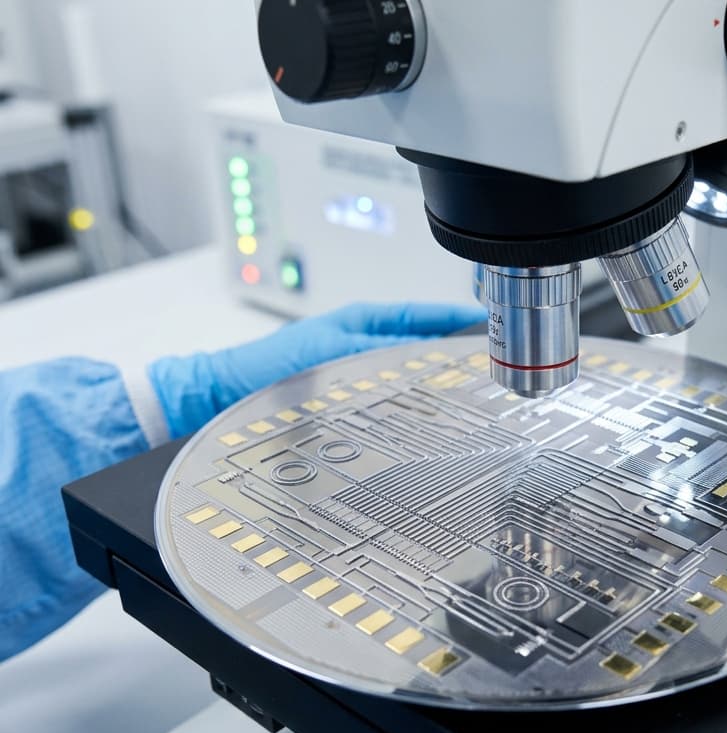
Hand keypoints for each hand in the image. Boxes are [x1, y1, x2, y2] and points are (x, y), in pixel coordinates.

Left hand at [147, 301, 484, 437]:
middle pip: (422, 345)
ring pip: (410, 374)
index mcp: (363, 321)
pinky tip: (428, 417)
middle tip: (490, 362)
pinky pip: (393, 396)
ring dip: (436, 381)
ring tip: (469, 390)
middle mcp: (364, 345)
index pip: (422, 315)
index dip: (456, 319)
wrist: (231, 395)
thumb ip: (381, 350)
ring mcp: (359, 372)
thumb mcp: (334, 350)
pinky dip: (414, 402)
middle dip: (454, 353)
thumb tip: (426, 352)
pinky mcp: (351, 399)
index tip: (488, 324)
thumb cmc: (272, 365)